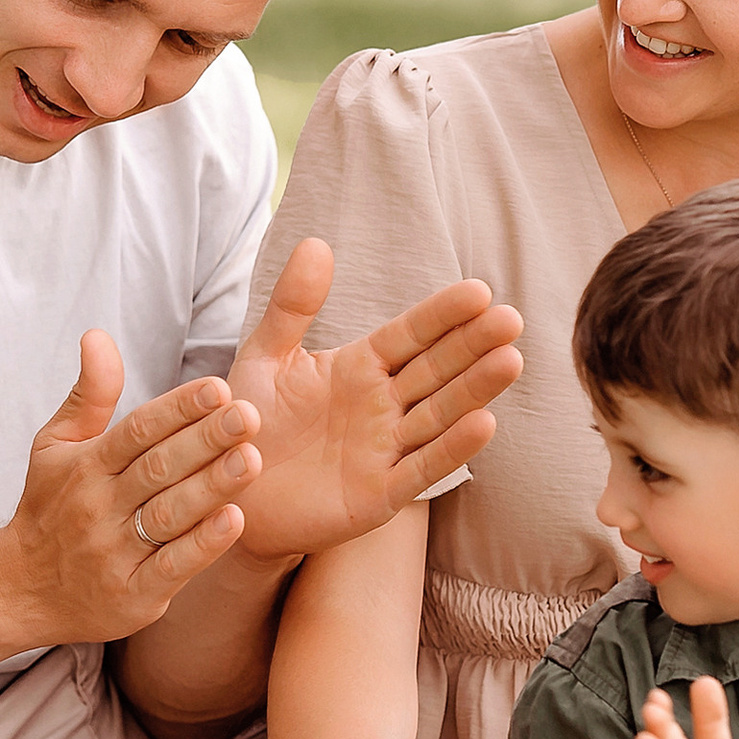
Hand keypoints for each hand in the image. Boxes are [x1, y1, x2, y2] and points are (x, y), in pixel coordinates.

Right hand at [1, 332, 267, 645]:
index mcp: (85, 467)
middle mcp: (97, 507)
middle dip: (204, 441)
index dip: (176, 409)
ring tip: (251, 459)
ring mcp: (113, 554)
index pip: (135, 431)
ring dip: (211, 488)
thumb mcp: (56, 447)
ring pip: (167, 516)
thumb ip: (90, 394)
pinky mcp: (131, 596)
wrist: (19, 591)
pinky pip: (170, 568)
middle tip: (248, 414)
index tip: (218, 387)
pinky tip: (235, 520)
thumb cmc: (51, 507)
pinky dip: (202, 546)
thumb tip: (98, 335)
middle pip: (157, 469)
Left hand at [224, 239, 524, 562]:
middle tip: (511, 319)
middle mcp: (383, 406)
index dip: (443, 315)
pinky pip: (420, 468)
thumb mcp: (264, 357)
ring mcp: (385, 450)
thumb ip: (291, 305)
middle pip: (437, 369)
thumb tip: (316, 243)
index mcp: (360, 367)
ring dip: (475, 390)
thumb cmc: (246, 424)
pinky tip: (484, 423)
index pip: (411, 335)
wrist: (227, 494)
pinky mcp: (379, 495)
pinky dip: (451, 448)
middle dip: (474, 345)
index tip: (479, 292)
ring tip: (510, 360)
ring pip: (440, 414)